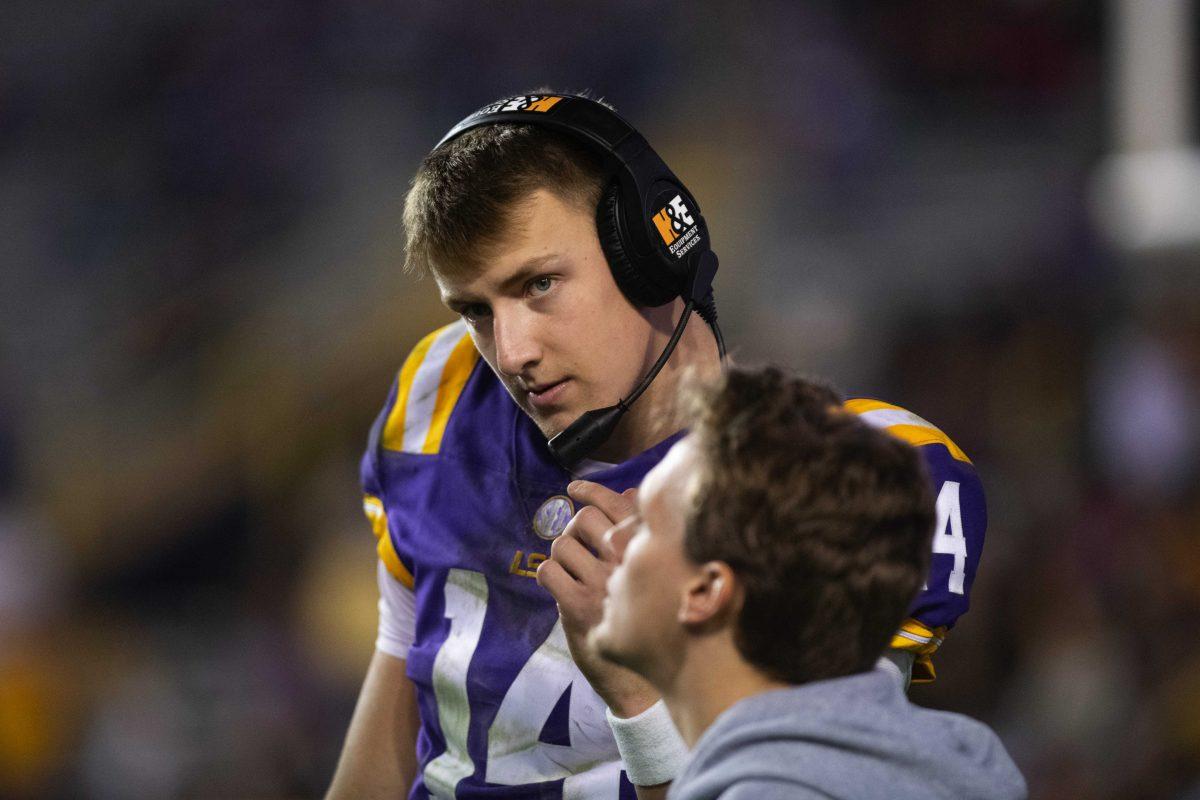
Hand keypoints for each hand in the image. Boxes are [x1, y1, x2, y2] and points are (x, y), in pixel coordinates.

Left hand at [536, 480, 659, 717]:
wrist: (646, 672)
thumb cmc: (652, 614)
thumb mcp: (654, 566)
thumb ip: (640, 528)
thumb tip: (627, 490)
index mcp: (650, 547)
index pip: (616, 502)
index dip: (590, 490)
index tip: (575, 488)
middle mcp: (628, 561)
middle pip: (584, 520)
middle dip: (574, 529)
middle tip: (577, 544)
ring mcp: (603, 583)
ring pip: (562, 545)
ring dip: (561, 554)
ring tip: (571, 569)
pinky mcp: (579, 606)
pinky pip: (548, 571)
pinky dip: (549, 574)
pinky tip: (560, 586)